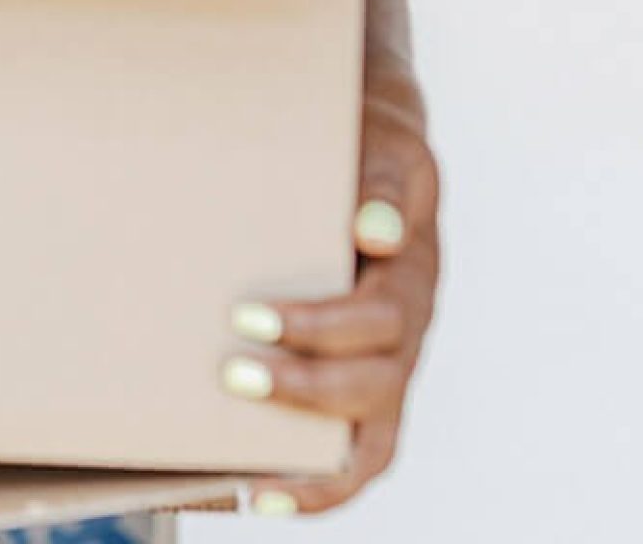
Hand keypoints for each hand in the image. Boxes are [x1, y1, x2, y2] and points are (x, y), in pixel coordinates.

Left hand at [225, 66, 438, 514]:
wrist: (377, 153)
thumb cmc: (371, 152)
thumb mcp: (386, 147)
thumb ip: (383, 184)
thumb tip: (376, 231)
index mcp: (411, 277)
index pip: (381, 320)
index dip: (321, 329)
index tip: (250, 318)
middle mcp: (406, 334)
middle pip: (374, 386)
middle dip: (303, 389)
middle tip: (231, 373)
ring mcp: (387, 367)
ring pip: (369, 436)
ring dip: (310, 460)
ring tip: (247, 477)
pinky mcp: (360, 388)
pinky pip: (354, 454)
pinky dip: (316, 486)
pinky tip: (255, 495)